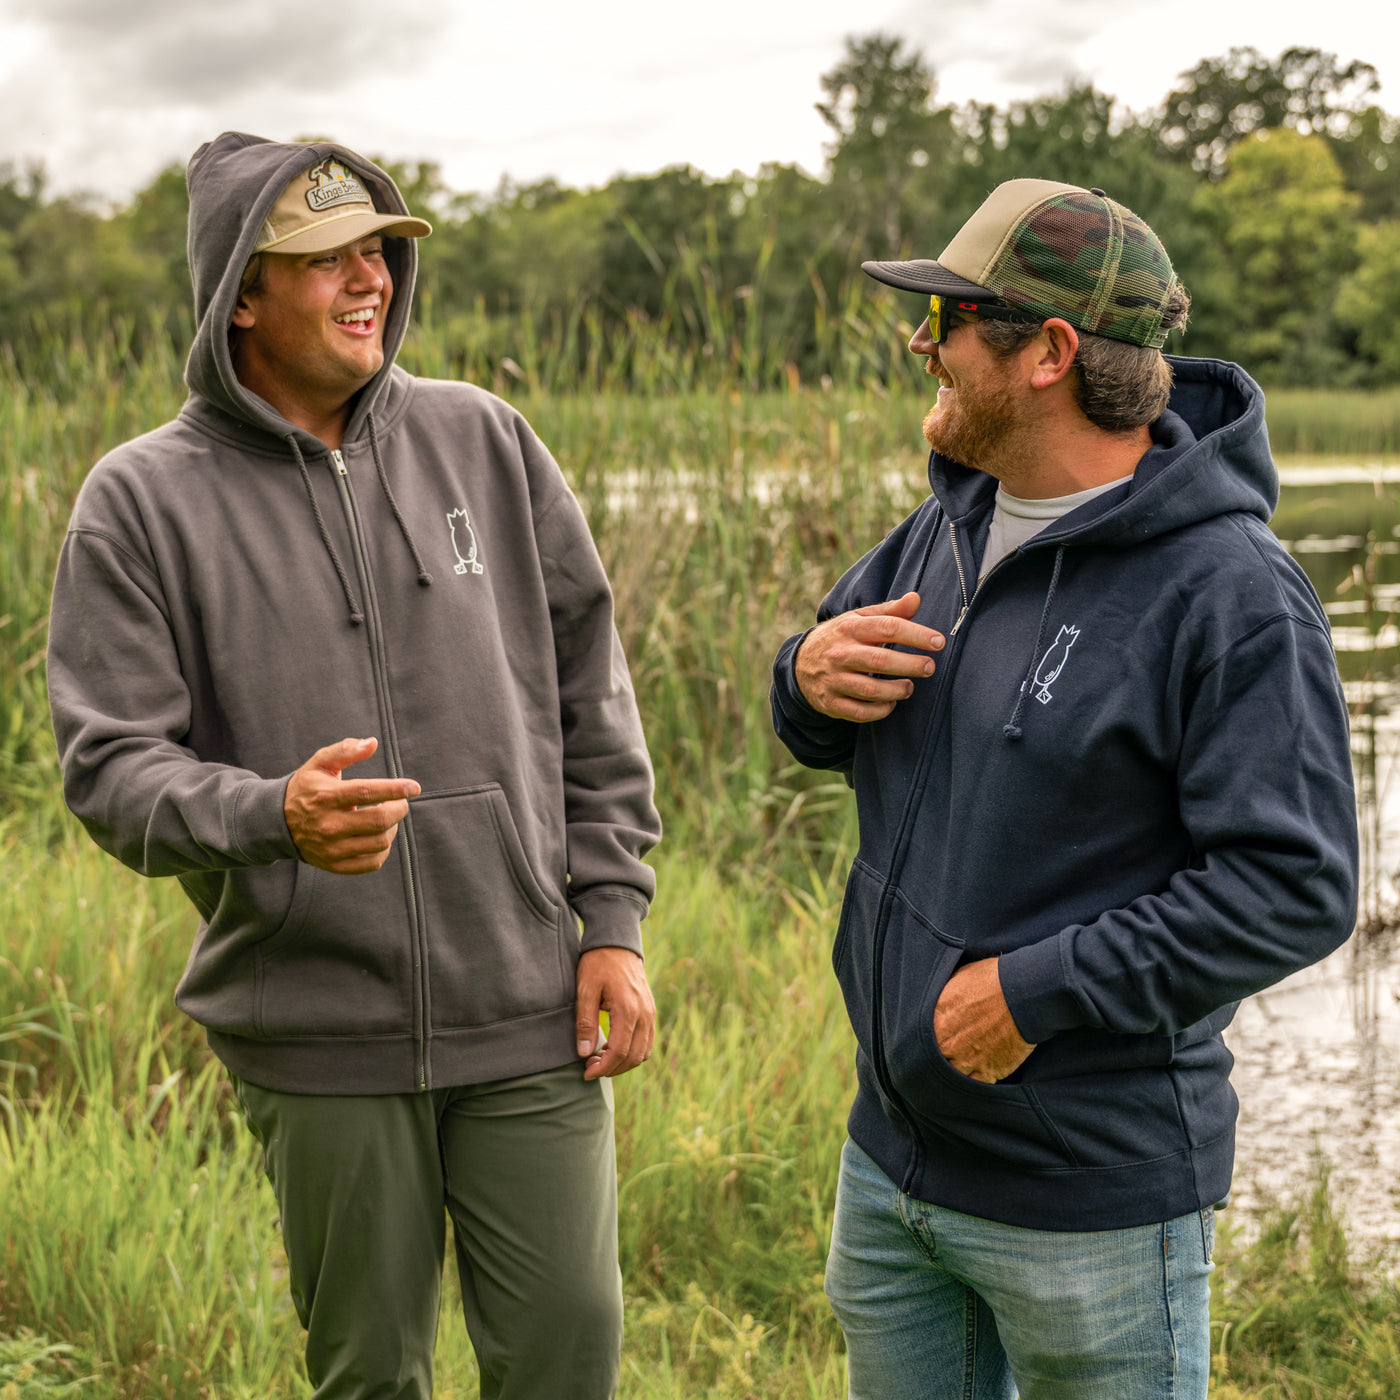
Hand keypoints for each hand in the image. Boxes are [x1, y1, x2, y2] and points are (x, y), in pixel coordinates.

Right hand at [284, 737, 420, 873]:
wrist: (277, 822)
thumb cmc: (306, 788)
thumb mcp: (319, 764)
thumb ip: (345, 750)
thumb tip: (372, 743)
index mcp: (326, 797)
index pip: (367, 792)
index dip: (395, 789)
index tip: (414, 787)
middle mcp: (328, 825)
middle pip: (379, 821)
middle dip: (399, 809)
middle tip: (400, 802)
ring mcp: (331, 848)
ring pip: (379, 843)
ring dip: (392, 828)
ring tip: (386, 817)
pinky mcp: (334, 864)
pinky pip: (372, 863)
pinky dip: (383, 849)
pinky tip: (378, 836)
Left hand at [575, 946, 655, 1080]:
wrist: (617, 942)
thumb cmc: (598, 964)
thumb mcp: (585, 990)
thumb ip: (585, 1022)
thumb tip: (584, 1053)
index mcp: (628, 1010)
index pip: (620, 1052)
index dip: (603, 1068)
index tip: (586, 1073)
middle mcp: (644, 1014)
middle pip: (634, 1057)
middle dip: (612, 1069)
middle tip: (590, 1067)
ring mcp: (650, 1013)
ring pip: (643, 1052)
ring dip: (623, 1062)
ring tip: (600, 1058)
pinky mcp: (650, 1011)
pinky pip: (647, 1041)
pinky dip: (632, 1051)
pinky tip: (613, 1047)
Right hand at [796, 592, 944, 721]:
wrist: (798, 664)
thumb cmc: (840, 638)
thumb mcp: (858, 619)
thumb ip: (889, 611)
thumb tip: (915, 598)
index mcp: (849, 628)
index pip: (887, 628)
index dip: (916, 634)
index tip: (938, 642)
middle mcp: (840, 653)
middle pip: (880, 660)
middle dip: (910, 664)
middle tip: (929, 667)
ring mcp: (833, 679)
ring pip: (870, 689)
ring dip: (896, 690)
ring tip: (910, 687)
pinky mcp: (830, 702)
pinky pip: (859, 712)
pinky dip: (879, 711)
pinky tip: (891, 703)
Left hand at [933, 957, 1034, 1083]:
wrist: (1022, 995)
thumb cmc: (990, 980)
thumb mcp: (955, 979)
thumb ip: (941, 1000)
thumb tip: (935, 1006)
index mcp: (934, 1021)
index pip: (917, 1040)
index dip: (923, 1041)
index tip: (928, 1040)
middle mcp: (946, 1045)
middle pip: (932, 1061)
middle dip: (937, 1058)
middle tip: (943, 1053)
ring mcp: (966, 1061)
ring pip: (952, 1075)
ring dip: (954, 1070)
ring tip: (960, 1064)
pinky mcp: (988, 1072)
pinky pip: (975, 1084)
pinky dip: (974, 1079)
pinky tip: (975, 1071)